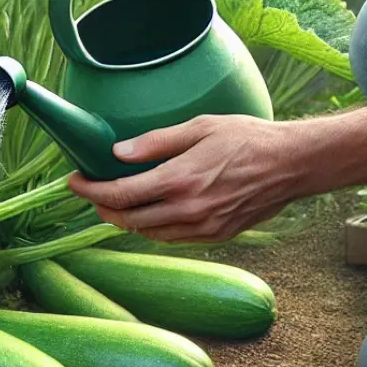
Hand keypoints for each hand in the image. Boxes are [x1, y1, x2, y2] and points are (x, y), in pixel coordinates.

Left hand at [67, 115, 304, 242]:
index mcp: (180, 181)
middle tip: (92, 191)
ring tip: (117, 200)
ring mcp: (202, 228)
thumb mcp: (199, 127)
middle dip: (102, 207)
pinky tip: (150, 210)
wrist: (292, 165)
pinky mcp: (215, 236)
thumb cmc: (248, 139)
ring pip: (147, 233)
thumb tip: (118, 153)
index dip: (90, 191)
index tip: (74, 181)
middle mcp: (188, 211)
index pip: (119, 195)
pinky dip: (152, 227)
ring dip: (126, 220)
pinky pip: (171, 238)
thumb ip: (155, 143)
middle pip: (127, 220)